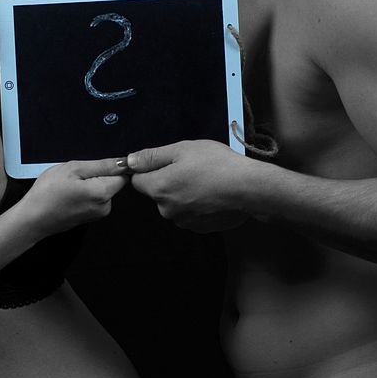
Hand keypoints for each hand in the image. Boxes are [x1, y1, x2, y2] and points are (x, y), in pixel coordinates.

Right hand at [21, 158, 129, 237]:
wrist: (33, 218)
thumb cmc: (49, 192)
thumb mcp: (74, 169)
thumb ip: (102, 165)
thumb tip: (124, 162)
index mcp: (103, 193)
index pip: (123, 174)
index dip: (112, 166)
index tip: (94, 165)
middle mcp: (105, 206)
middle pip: (114, 182)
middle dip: (100, 174)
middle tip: (78, 174)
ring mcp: (98, 214)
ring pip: (104, 189)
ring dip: (92, 183)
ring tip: (72, 184)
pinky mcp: (91, 217)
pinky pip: (96, 198)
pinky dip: (87, 192)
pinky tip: (72, 193)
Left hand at [127, 140, 249, 231]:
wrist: (248, 187)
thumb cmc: (215, 163)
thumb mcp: (182, 149)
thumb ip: (152, 156)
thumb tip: (129, 161)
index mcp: (159, 189)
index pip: (138, 181)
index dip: (148, 169)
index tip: (166, 161)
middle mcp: (167, 210)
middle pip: (157, 192)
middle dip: (167, 180)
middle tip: (190, 167)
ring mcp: (184, 221)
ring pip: (173, 203)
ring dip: (182, 192)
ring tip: (203, 179)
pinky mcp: (200, 227)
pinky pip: (189, 213)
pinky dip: (196, 204)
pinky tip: (211, 193)